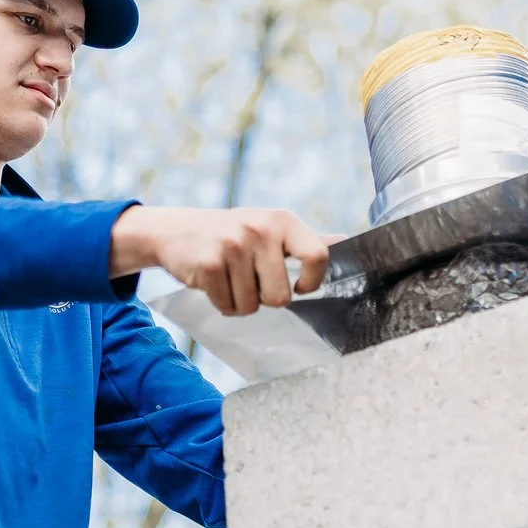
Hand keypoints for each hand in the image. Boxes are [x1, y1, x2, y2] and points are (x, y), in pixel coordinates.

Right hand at [111, 206, 333, 316]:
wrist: (178, 230)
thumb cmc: (235, 235)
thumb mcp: (273, 229)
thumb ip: (310, 241)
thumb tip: (349, 243)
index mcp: (282, 221)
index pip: (318, 256)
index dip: (312, 282)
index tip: (300, 287)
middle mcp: (259, 228)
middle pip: (282, 296)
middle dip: (266, 299)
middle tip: (251, 280)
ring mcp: (233, 245)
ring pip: (252, 307)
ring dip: (241, 303)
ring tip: (231, 280)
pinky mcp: (208, 263)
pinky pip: (228, 306)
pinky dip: (222, 304)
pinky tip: (214, 283)